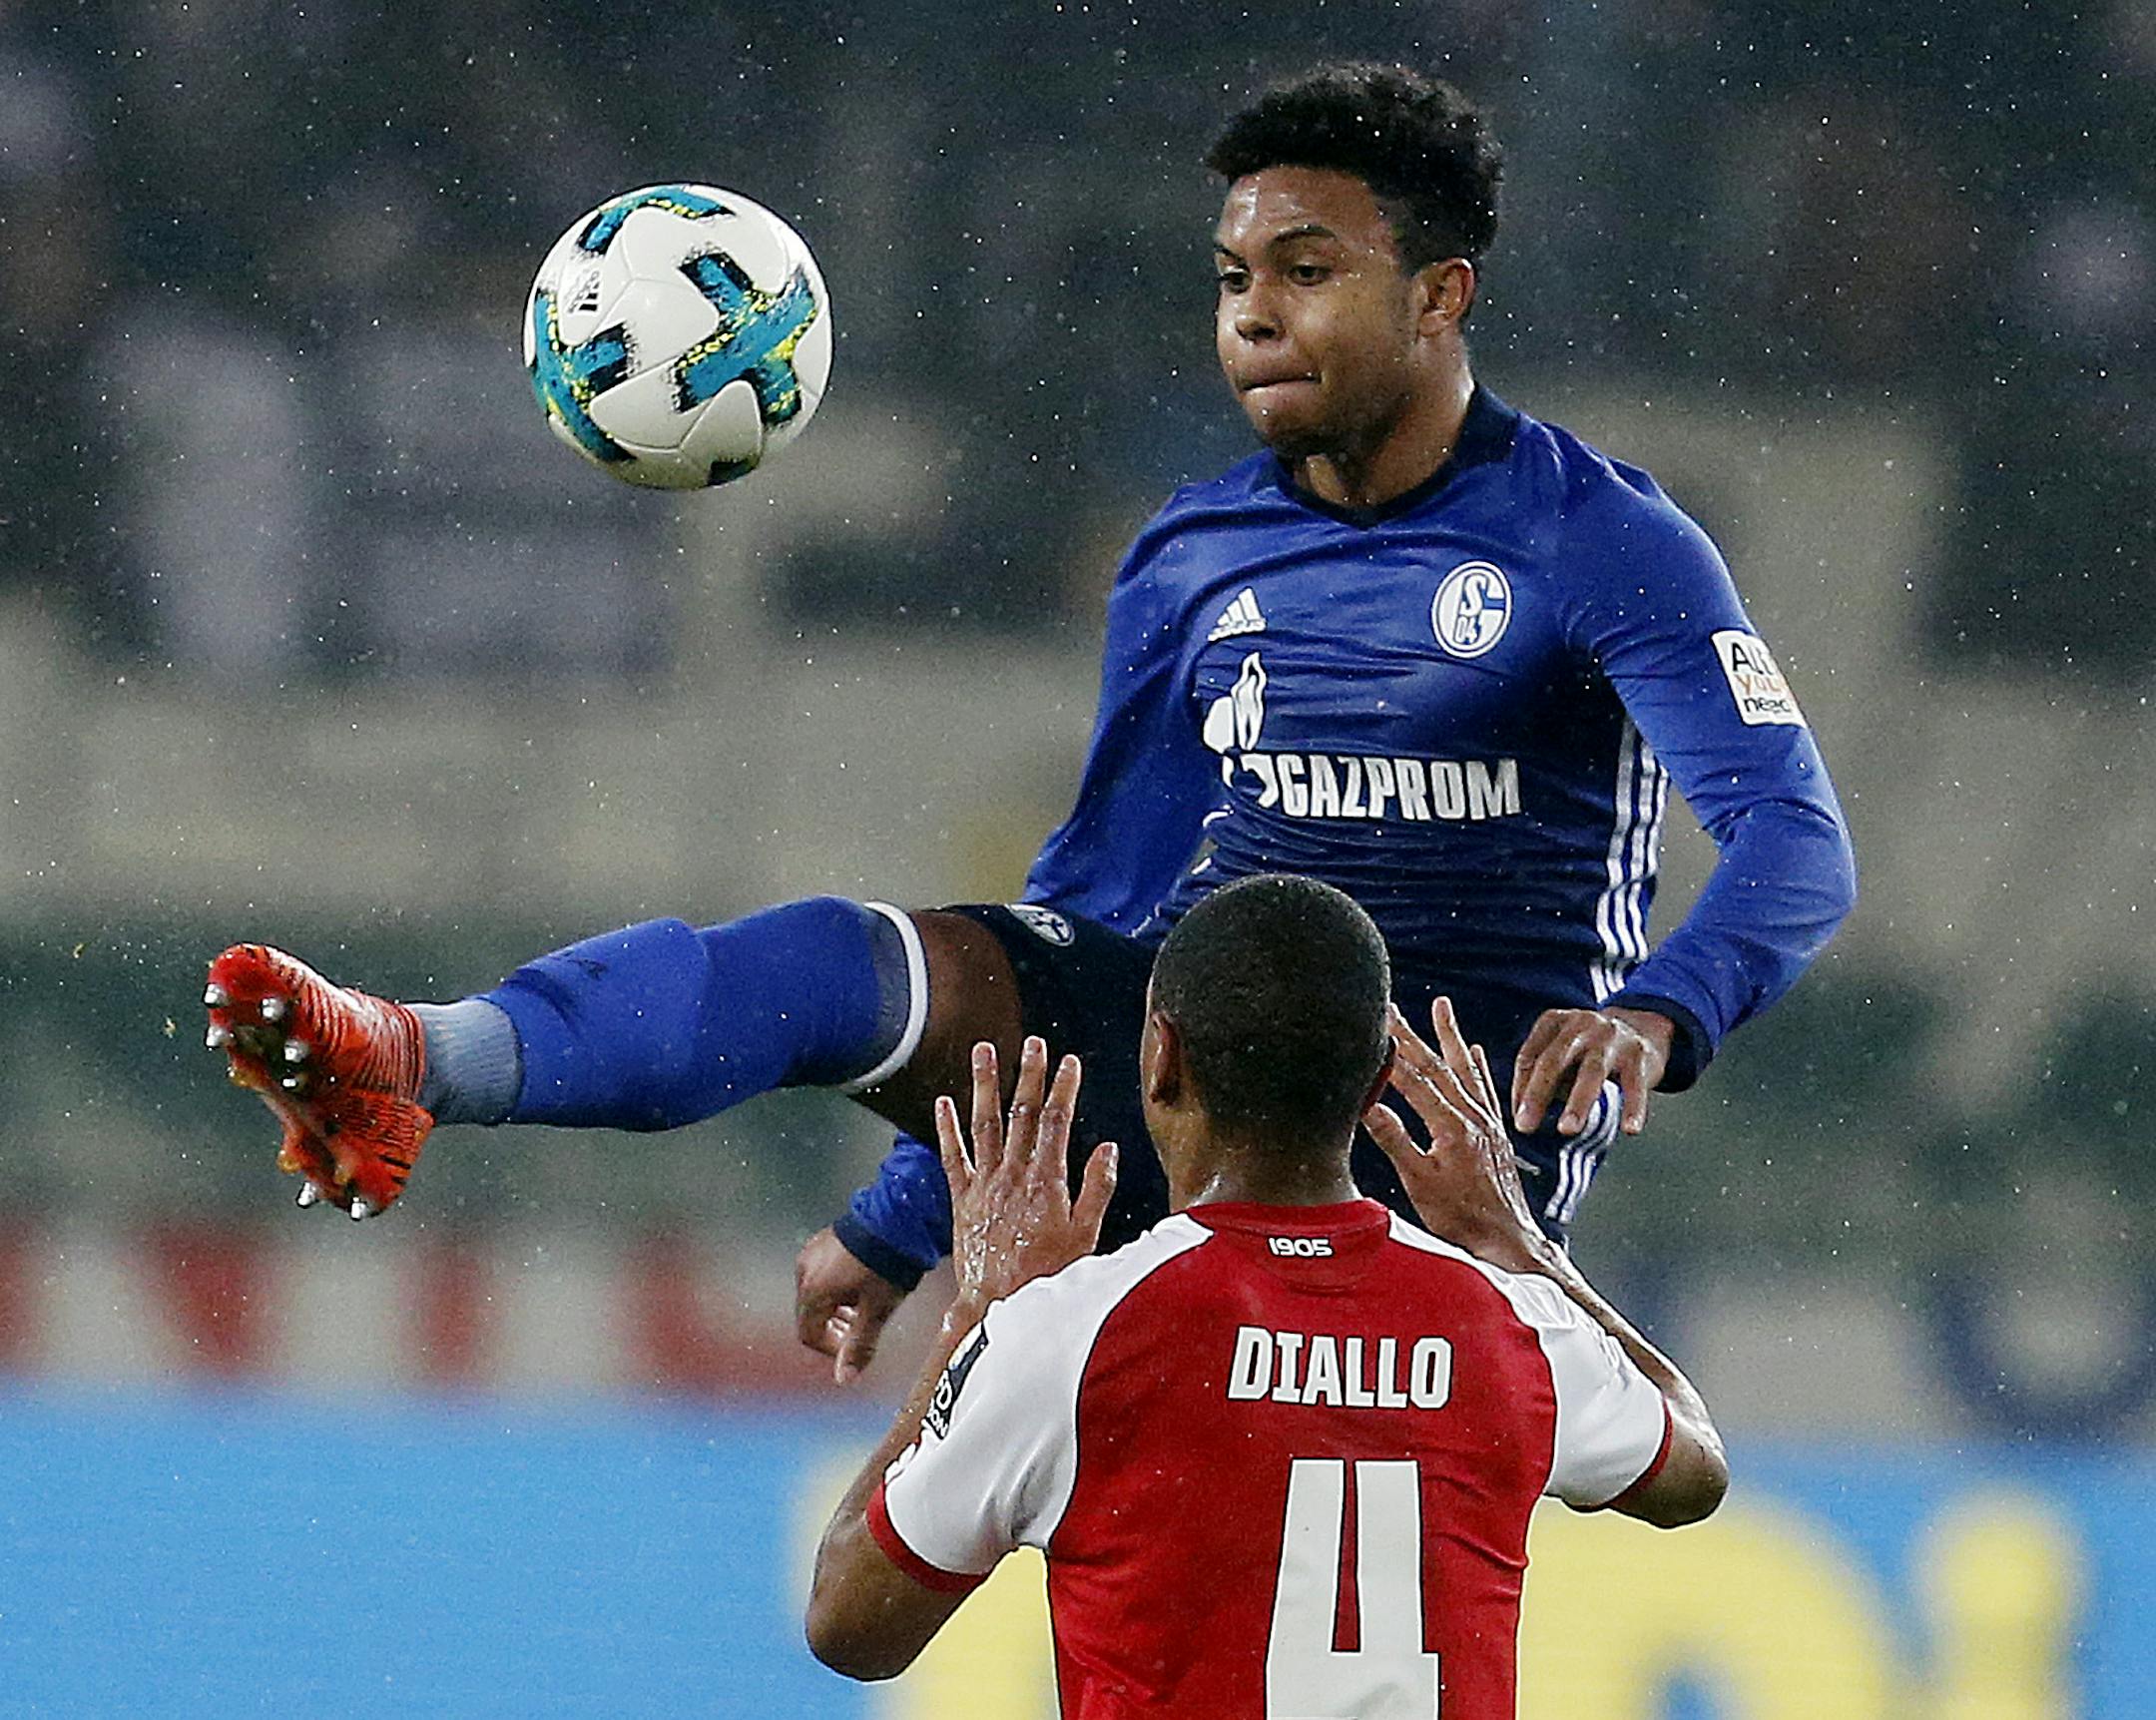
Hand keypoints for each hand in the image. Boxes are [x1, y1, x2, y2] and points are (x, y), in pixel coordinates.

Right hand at [795, 1227, 908, 1384]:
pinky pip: (824, 1272)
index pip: (808, 1334)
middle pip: (811, 1313)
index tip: (852, 1348)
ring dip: (837, 1307)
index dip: (831, 1349)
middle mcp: (806, 1270)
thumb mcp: (876, 1311)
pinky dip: (838, 1285)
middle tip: (860, 1329)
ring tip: (864, 1307)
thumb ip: (859, 1346)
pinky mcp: (825, 1239)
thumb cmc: (887, 1266)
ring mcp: (814, 1251)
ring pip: (818, 1292)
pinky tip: (862, 1282)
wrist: (899, 1219)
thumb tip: (845, 1379)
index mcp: (813, 1290)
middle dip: (834, 1327)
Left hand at [934, 1036, 1117, 1316]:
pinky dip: (946, 1128)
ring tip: (984, 1049)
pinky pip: (952, 1157)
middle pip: (1022, 1113)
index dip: (1064, 1088)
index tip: (1070, 1061)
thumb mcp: (1087, 1236)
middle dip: (1029, 1074)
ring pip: (984, 1123)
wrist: (999, 1306)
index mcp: (1047, 1181)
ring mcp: (985, 1184)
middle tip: (1033, 1043)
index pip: (1057, 1122)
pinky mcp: (962, 1199)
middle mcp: (1013, 1175)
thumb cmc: (1049, 1276)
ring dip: (985, 1084)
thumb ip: (1098, 1189)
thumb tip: (1108, 1148)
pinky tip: (942, 1102)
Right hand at [1366, 998, 1551, 1273]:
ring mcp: (1487, 1122)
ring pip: (1464, 1069)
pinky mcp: (1495, 1131)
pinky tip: (1475, 1050)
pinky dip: (1478, 1066)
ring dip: (1450, 1037)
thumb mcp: (1420, 1182)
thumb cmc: (1462, 1216)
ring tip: (1442, 1007)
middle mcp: (1473, 1116)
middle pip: (1437, 1066)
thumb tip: (1369, 1107)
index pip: (1415, 1081)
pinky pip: (1486, 1087)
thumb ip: (1396, 1141)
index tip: (1374, 1028)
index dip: (1392, 1054)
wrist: (1507, 1237)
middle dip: (1412, 1035)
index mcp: (1452, 1126)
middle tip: (1393, 1008)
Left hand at [1509, 1006, 1671, 1137]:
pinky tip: (1629, 1128)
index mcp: (1554, 1022)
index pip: (1529, 1055)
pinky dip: (1633, 1107)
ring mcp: (1611, 1037)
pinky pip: (1634, 1084)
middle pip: (1554, 1061)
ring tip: (1567, 1128)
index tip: (1517, 1117)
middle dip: (1537, 1095)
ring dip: (1577, 1103)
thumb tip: (1524, 1114)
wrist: (1641, 1029)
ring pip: (1591, 1071)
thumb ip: (1544, 1075)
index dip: (1520, 1088)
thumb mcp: (1563, 1050)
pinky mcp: (1638, 1053)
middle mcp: (1581, 1025)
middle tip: (1525, 1125)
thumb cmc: (1591, 1049)